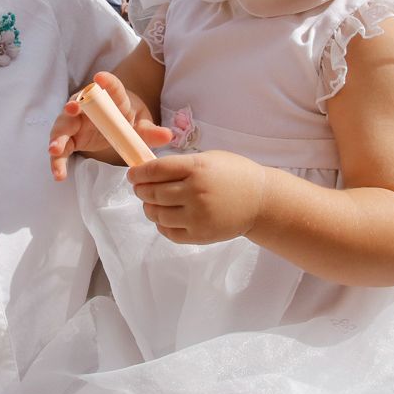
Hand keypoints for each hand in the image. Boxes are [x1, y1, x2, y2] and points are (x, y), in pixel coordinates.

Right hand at [49, 71, 170, 180]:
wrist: (115, 123)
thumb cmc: (128, 119)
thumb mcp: (141, 124)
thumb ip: (151, 131)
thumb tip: (167, 136)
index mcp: (111, 99)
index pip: (111, 88)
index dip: (107, 82)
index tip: (100, 77)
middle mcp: (89, 107)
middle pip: (78, 103)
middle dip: (73, 106)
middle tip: (72, 108)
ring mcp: (76, 122)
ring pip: (63, 127)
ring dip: (58, 137)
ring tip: (55, 149)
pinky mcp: (69, 139)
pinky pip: (61, 150)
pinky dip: (58, 162)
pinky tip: (59, 175)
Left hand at [128, 150, 266, 243]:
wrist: (261, 201)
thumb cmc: (235, 174)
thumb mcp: (209, 159)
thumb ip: (182, 165)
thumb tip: (150, 171)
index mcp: (197, 168)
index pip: (156, 170)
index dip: (139, 173)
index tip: (133, 174)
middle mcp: (195, 192)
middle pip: (154, 193)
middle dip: (141, 190)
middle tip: (139, 188)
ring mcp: (197, 216)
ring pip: (158, 214)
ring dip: (149, 208)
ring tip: (151, 203)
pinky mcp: (200, 235)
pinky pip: (169, 232)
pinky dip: (161, 225)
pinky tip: (164, 217)